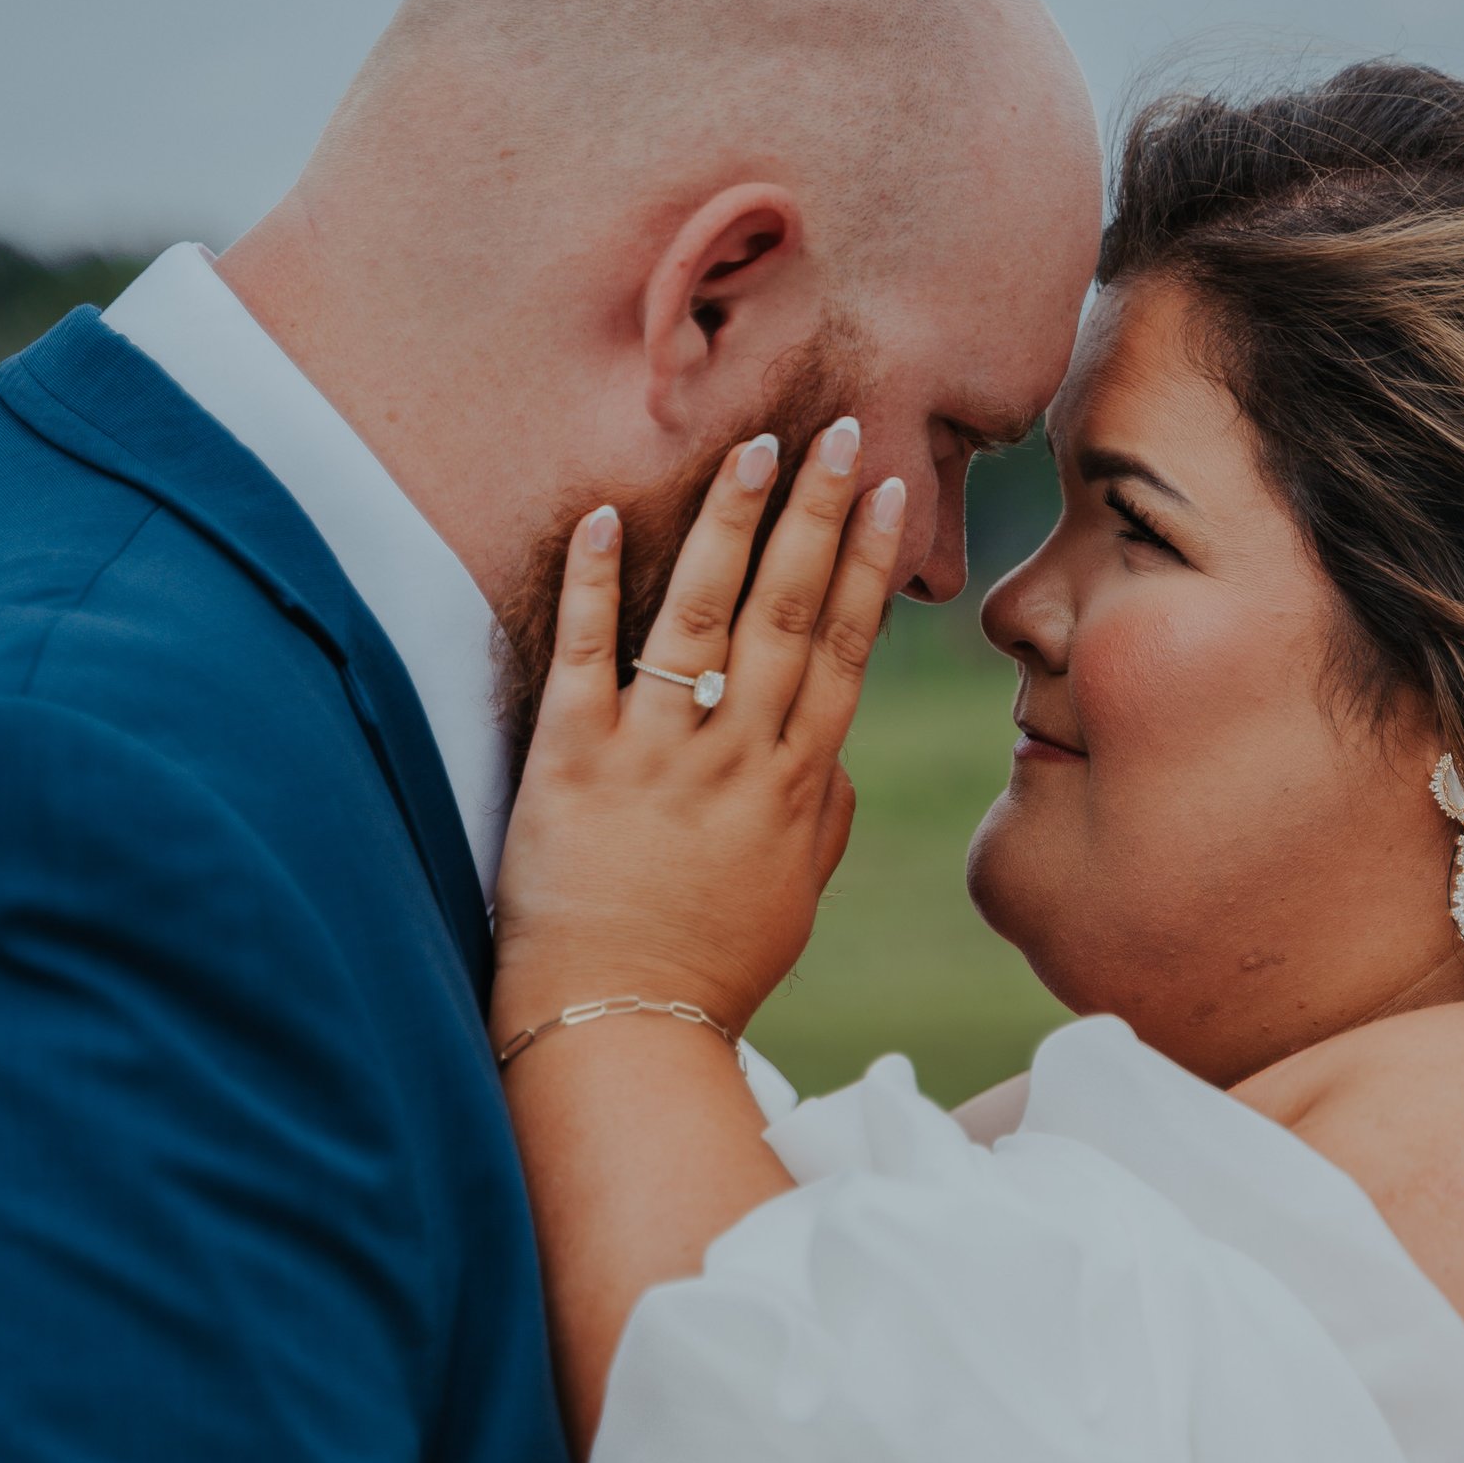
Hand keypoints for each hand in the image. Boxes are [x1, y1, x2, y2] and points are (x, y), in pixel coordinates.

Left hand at [490, 416, 905, 1047]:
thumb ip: (822, 828)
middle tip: (837, 432)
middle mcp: (735, 758)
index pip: (842, 652)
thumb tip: (838, 766)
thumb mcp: (790, 905)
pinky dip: (593, 583)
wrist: (620, 1029)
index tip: (889, 496)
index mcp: (795, 788)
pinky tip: (602, 512)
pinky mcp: (574, 763)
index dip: (866, 567)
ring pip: (701, 616)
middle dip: (817, 516)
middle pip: (786, 613)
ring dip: (729, 525)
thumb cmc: (707, 975)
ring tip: (753, 449)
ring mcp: (656, 755)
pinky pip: (585, 654)